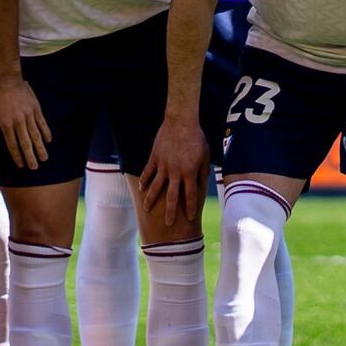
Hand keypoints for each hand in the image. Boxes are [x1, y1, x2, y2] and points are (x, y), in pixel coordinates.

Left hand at [0, 73, 50, 170]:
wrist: (6, 78)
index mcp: (6, 124)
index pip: (12, 144)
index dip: (17, 156)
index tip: (21, 165)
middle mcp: (18, 121)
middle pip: (26, 143)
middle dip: (30, 156)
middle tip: (35, 167)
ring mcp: (28, 115)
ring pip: (36, 135)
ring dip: (40, 148)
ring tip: (44, 158)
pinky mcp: (36, 108)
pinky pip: (42, 123)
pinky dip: (46, 132)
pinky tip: (49, 141)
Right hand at [138, 111, 210, 227]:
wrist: (181, 121)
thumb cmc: (196, 138)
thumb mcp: (204, 155)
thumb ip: (202, 171)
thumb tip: (202, 184)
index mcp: (189, 173)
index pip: (190, 196)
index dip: (190, 208)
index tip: (189, 218)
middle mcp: (176, 172)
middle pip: (171, 197)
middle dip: (169, 212)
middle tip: (167, 224)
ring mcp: (163, 165)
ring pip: (155, 187)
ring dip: (151, 199)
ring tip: (146, 209)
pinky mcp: (155, 158)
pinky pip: (147, 172)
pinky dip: (144, 181)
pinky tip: (141, 188)